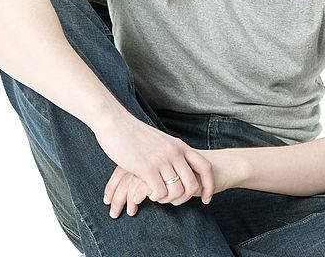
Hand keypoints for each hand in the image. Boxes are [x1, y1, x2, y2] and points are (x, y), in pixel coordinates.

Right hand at [93, 109, 213, 212]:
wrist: (115, 123)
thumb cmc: (134, 133)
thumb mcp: (160, 140)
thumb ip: (170, 152)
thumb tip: (177, 167)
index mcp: (179, 146)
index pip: (206, 167)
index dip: (208, 186)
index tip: (205, 199)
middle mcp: (175, 153)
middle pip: (193, 185)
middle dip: (184, 199)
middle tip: (172, 201)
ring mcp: (162, 160)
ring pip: (177, 192)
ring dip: (167, 200)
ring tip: (157, 196)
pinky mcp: (147, 168)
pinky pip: (160, 193)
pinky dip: (155, 198)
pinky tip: (147, 193)